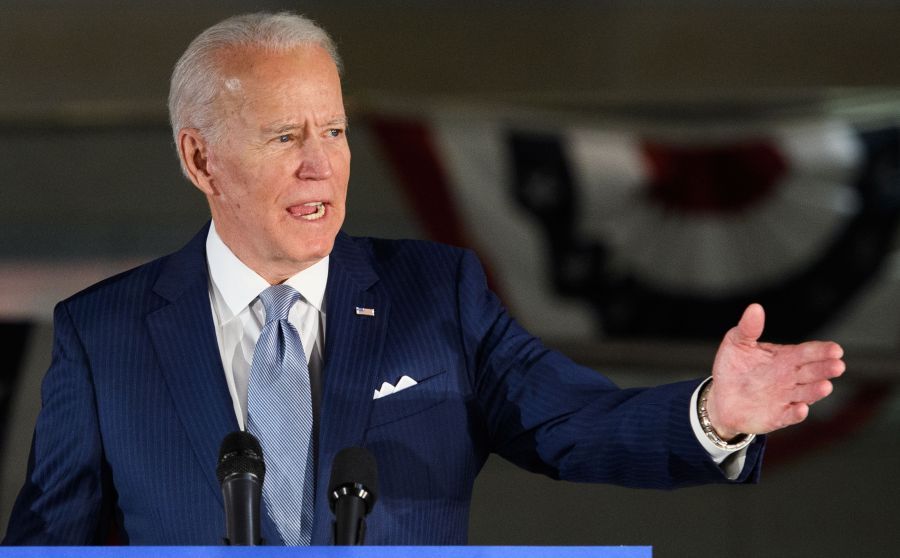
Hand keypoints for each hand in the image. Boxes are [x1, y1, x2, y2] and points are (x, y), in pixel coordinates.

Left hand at [705, 303, 844, 439]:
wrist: (720, 398)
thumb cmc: (733, 368)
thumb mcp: (737, 343)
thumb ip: (748, 328)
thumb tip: (755, 308)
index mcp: (785, 358)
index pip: (807, 352)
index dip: (822, 350)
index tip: (836, 349)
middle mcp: (790, 378)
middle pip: (812, 372)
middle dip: (826, 368)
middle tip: (838, 365)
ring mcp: (786, 398)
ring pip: (806, 393)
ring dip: (816, 391)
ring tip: (825, 386)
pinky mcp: (777, 416)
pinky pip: (789, 415)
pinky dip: (796, 413)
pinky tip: (801, 408)